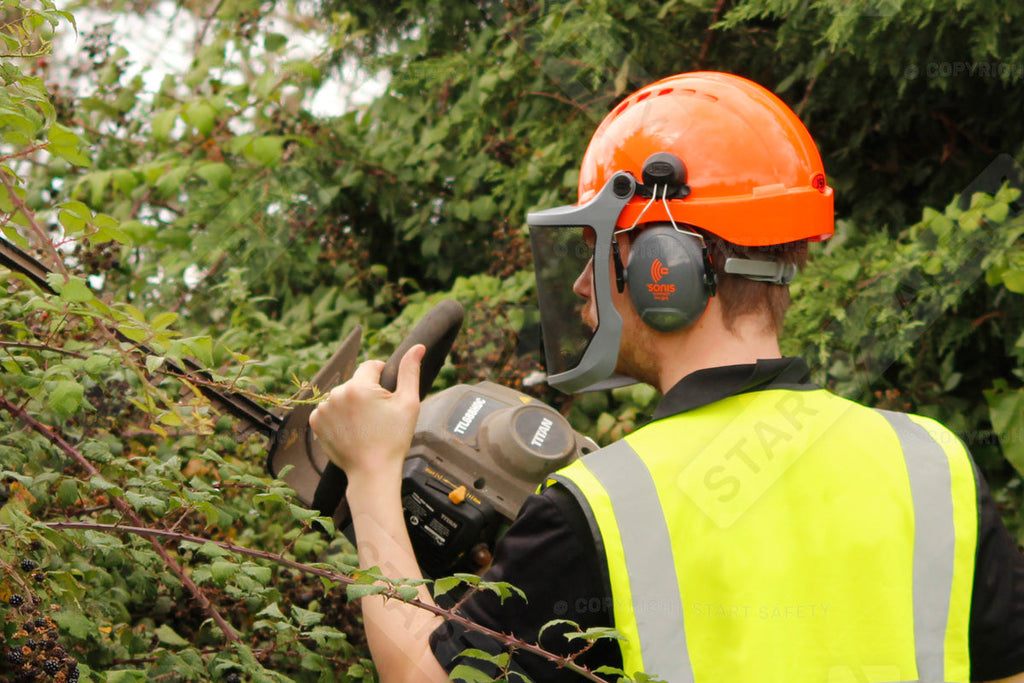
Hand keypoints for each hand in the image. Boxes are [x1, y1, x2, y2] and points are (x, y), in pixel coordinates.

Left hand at [309, 344, 425, 481]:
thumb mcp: (409, 404)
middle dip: (367, 392)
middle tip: (378, 416)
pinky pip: (330, 409)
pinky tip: (351, 430)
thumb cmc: (394, 439)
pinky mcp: (316, 422)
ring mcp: (323, 409)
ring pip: (343, 395)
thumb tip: (418, 347)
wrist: (372, 472)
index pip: (371, 365)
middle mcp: (336, 394)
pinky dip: (339, 416)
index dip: (383, 377)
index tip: (387, 397)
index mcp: (359, 386)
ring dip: (352, 403)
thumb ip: (410, 372)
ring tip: (364, 425)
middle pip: (356, 381)